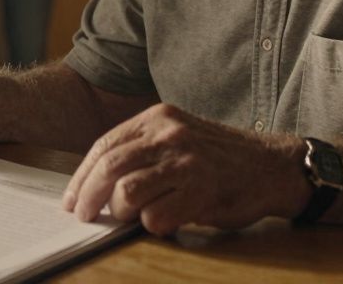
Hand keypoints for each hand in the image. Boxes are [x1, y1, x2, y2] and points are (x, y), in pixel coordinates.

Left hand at [62, 104, 308, 233]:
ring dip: (124, 212)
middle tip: (83, 215)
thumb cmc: (218, 158)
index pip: (105, 146)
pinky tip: (166, 220)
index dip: (82, 176)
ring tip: (135, 217)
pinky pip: (156, 217)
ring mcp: (186, 161)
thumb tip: (95, 182)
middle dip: (88, 196)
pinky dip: (153, 225)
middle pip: (109, 167)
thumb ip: (141, 151)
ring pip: (127, 192)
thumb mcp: (177, 137)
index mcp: (157, 118)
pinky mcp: (202, 190)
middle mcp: (169, 134)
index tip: (71, 199)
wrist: (272, 166)